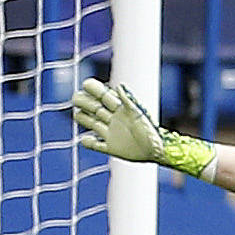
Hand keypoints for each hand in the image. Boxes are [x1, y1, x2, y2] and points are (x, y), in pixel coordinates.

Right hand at [70, 78, 211, 176]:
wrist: (158, 151)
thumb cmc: (151, 130)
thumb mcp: (138, 113)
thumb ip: (128, 101)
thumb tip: (119, 86)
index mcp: (122, 110)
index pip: (105, 97)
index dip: (96, 90)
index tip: (86, 84)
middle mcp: (115, 120)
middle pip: (95, 108)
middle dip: (85, 102)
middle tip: (76, 98)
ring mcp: (112, 133)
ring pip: (92, 123)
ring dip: (83, 119)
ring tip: (77, 114)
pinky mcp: (112, 147)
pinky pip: (96, 145)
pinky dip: (88, 143)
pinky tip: (84, 140)